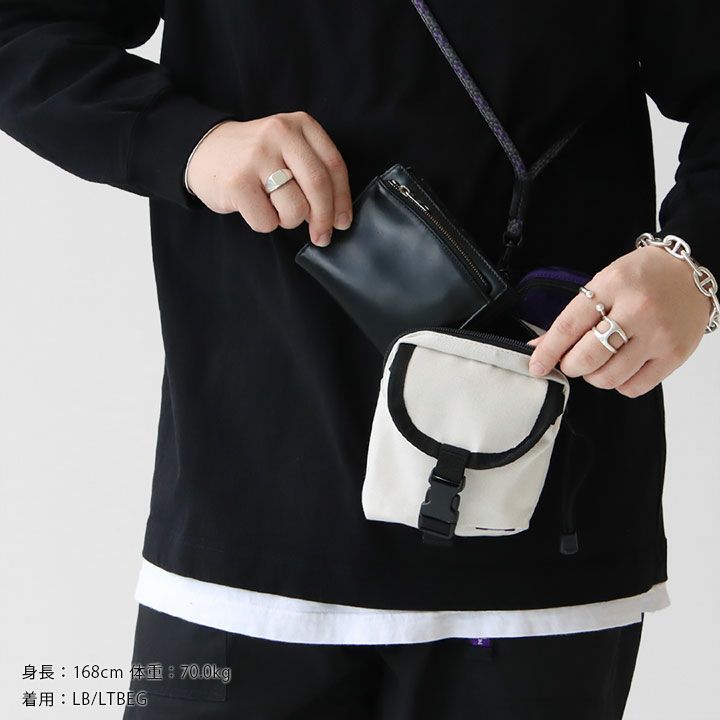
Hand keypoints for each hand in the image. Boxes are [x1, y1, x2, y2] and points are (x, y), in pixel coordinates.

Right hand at [186, 112, 352, 245]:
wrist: (203, 151)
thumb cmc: (255, 159)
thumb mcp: (288, 148)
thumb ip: (314, 171)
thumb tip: (337, 217)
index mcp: (300, 124)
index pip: (334, 166)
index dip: (342, 201)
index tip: (342, 222)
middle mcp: (280, 133)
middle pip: (318, 186)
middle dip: (324, 219)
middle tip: (321, 236)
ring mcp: (257, 156)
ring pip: (295, 208)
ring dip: (289, 220)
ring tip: (274, 207)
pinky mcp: (237, 182)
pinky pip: (267, 221)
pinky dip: (265, 223)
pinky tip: (254, 206)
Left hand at [525, 244, 710, 396]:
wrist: (690, 273)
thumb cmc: (643, 277)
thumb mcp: (603, 283)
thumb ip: (573, 317)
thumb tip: (540, 346)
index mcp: (612, 286)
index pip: (568, 326)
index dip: (547, 351)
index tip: (536, 366)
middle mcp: (637, 310)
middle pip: (587, 358)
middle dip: (570, 366)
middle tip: (571, 361)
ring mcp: (659, 335)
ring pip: (609, 378)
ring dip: (594, 376)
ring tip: (599, 362)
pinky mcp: (675, 355)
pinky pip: (634, 387)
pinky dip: (619, 384)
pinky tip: (621, 367)